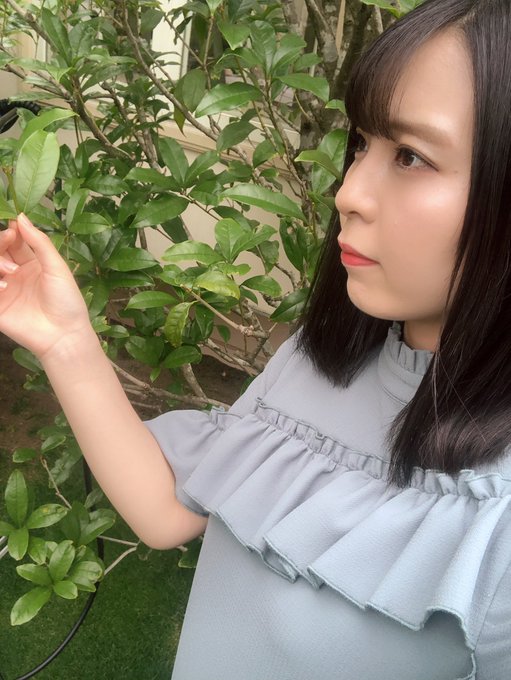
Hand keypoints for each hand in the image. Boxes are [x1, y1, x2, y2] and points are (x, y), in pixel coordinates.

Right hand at [0, 214, 93, 358]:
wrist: (65, 334)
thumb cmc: (67, 301)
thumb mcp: (56, 267)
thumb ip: (39, 243)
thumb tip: (21, 217)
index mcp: (30, 264)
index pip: (12, 241)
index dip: (10, 233)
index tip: (14, 230)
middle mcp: (14, 274)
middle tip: (9, 240)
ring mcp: (3, 289)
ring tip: (11, 271)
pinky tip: (3, 286)